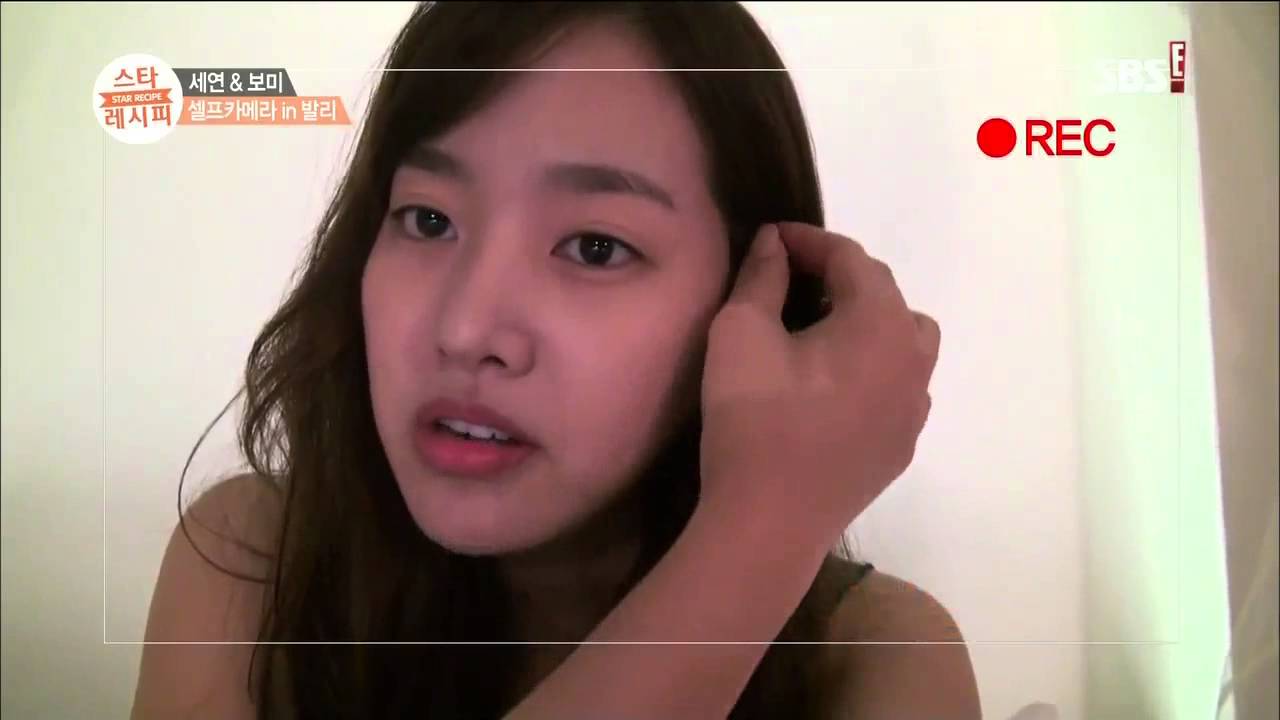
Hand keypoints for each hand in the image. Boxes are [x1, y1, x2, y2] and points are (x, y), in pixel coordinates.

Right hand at [698, 222, 939, 546]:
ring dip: (865, 320)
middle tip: (788, 278)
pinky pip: (898, 385)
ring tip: (818, 328)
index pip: (851, 259)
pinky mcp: (902, 445)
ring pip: (903, 340)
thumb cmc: (752, 421)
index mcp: (881, 323)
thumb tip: (775, 245)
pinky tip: (832, 382)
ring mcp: (914, 407)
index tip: (771, 238)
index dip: (809, 241)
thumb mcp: (740, 333)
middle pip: (885, 294)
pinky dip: (872, 366)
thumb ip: (762, 277)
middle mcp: (913, 359)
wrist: (768, 522)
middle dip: (838, 277)